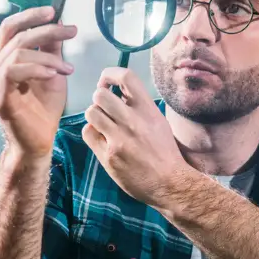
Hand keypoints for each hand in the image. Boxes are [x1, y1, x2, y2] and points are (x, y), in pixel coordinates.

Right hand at [0, 6, 76, 158]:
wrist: (38, 142)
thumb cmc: (44, 109)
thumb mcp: (53, 73)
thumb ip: (52, 50)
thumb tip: (61, 23)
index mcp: (2, 58)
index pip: (10, 27)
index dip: (30, 15)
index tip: (54, 11)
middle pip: (17, 36)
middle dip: (47, 30)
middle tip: (71, 31)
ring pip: (17, 53)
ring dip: (48, 56)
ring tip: (68, 68)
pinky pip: (14, 71)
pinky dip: (37, 68)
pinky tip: (55, 74)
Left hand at [82, 68, 187, 205]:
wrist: (170, 183)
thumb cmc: (165, 153)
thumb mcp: (159, 122)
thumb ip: (140, 108)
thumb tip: (121, 93)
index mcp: (148, 110)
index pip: (126, 77)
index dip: (110, 75)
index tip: (107, 82)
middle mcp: (133, 121)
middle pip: (100, 95)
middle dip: (99, 98)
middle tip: (104, 107)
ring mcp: (120, 139)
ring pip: (91, 112)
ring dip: (94, 116)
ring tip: (103, 124)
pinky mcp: (109, 156)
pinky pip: (88, 133)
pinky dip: (92, 133)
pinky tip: (102, 139)